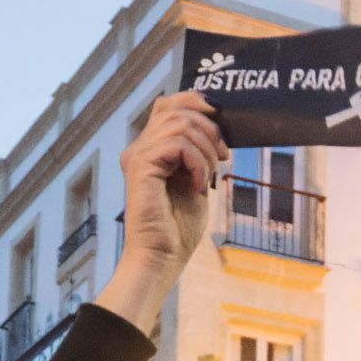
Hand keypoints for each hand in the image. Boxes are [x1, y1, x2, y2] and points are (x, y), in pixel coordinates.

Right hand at [96, 92, 221, 333]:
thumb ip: (198, 152)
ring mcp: (138, 156)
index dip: (196, 102)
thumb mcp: (196, 180)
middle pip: (175, 107)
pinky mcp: (141, 166)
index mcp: (150, 150)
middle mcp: (139, 149)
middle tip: (222, 157)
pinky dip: (197, 162)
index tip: (221, 125)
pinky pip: (179, 144)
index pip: (168, 104)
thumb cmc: (178, 229)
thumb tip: (216, 127)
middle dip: (209, 127)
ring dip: (205, 148)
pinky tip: (198, 186)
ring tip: (208, 177)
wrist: (162, 258)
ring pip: (181, 124)